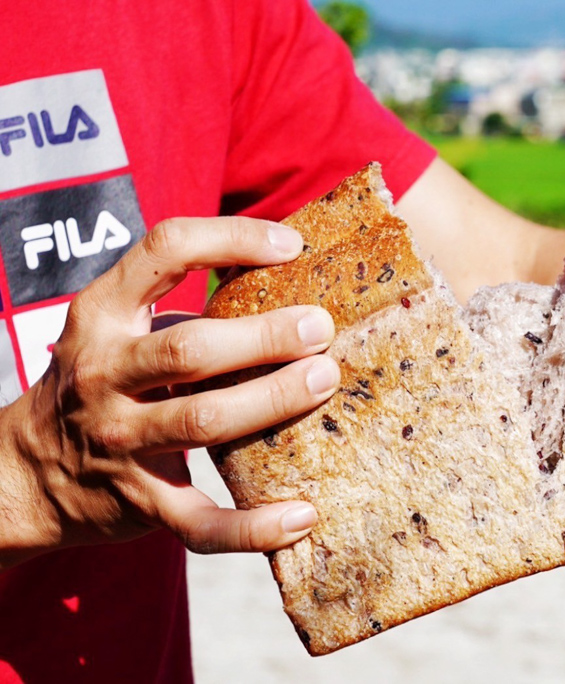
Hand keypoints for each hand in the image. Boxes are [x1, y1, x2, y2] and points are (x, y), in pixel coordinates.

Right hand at [0, 217, 340, 568]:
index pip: (164, 252)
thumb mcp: (120, 330)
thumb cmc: (103, 382)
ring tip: (324, 381)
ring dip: (271, 401)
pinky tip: (302, 515)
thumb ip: (184, 310)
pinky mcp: (138, 503)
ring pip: (203, 422)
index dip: (230, 239)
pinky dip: (253, 526)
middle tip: (320, 328)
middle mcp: (104, 373)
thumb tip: (291, 285)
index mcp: (102, 315)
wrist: (22, 473)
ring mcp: (118, 441)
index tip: (292, 246)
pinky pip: (201, 523)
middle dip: (264, 336)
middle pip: (190, 348)